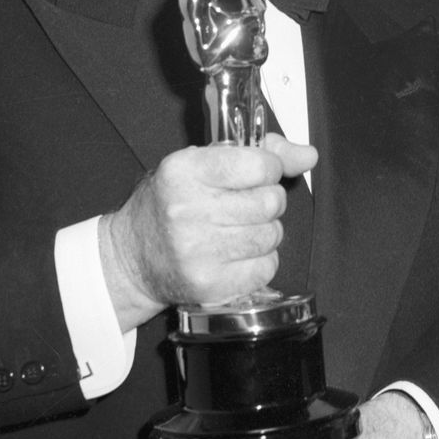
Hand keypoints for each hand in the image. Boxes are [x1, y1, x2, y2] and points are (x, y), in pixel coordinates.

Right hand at [99, 133, 317, 328]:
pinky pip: (267, 267)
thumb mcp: (199, 165)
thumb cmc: (167, 206)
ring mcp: (197, 251)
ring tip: (237, 231)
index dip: (268, 169)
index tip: (257, 175)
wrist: (130, 259)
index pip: (260, 165)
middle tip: (244, 207)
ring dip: (265, 232)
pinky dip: (260, 261)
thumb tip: (308, 156)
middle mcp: (187, 210)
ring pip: (272, 235)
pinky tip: (235, 256)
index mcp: (183, 171)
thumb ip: (257, 153)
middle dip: (267, 202)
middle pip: (270, 202)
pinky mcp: (209, 284)